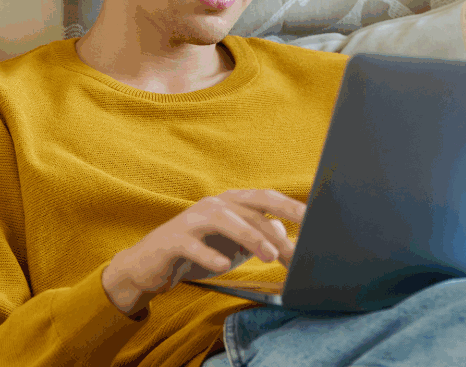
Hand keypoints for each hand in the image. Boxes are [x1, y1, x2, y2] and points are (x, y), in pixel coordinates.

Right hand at [101, 189, 304, 316]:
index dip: (291, 207)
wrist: (150, 265)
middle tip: (297, 249)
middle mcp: (214, 205)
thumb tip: (286, 234)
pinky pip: (194, 244)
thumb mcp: (233, 245)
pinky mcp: (174, 240)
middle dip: (276, 228)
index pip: (266, 199)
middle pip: (250, 209)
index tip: (315, 220)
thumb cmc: (198, 251)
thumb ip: (259, 236)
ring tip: (270, 256)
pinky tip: (223, 266)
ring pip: (225, 220)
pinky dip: (210, 255)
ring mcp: (192, 220)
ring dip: (250, 237)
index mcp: (232, 203)